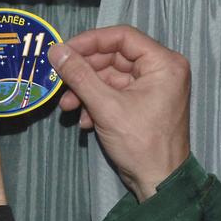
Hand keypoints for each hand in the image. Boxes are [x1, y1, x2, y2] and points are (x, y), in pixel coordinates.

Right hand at [50, 26, 190, 201]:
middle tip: (59, 79)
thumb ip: (79, 75)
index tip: (64, 49)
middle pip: (114, 58)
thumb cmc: (142, 145)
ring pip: (111, 78)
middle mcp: (162, 71)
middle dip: (85, 72)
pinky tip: (83, 120)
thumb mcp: (106, 106)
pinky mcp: (143, 105)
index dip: (90, 41)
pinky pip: (116, 94)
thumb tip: (56, 51)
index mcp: (164, 64)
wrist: (159, 183)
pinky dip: (97, 103)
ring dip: (86, 90)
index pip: (122, 37)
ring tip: (67, 106)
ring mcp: (153, 89)